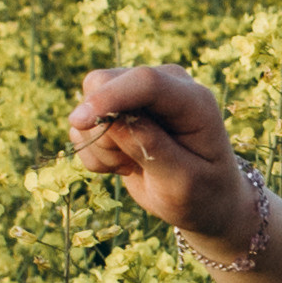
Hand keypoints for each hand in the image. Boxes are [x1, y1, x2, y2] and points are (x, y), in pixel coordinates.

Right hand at [68, 63, 256, 251]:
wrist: (202, 201)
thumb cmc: (201, 193)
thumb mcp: (183, 181)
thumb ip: (152, 148)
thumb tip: (112, 119)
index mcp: (192, 99)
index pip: (146, 82)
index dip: (110, 97)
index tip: (79, 121)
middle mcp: (163, 85)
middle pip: (103, 82)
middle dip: (102, 129)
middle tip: (129, 164)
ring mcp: (138, 94)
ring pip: (88, 104)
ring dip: (100, 146)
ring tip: (134, 166)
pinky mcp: (118, 108)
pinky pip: (82, 126)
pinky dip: (94, 153)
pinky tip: (123, 164)